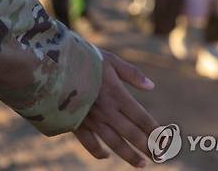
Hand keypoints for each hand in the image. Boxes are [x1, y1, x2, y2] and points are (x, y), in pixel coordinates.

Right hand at [73, 51, 157, 167]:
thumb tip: (151, 87)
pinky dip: (98, 151)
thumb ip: (131, 74)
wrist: (52, 66)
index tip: (165, 139)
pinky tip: (105, 156)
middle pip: (131, 133)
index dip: (154, 130)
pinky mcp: (75, 123)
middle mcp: (106, 110)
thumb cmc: (82, 58)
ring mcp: (90, 119)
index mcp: (117, 94)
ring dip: (128, 155)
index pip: (141, 117)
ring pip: (113, 142)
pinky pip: (89, 142)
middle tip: (159, 158)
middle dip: (147, 147)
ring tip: (141, 164)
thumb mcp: (110, 59)